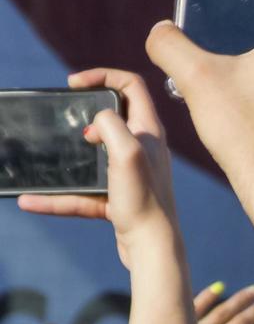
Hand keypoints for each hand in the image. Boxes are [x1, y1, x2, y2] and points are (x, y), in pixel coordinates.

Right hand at [19, 69, 178, 266]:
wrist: (152, 248)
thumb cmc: (144, 199)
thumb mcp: (128, 152)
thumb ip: (112, 124)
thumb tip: (97, 118)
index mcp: (149, 131)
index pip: (132, 86)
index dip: (103, 76)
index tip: (73, 83)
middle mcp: (143, 148)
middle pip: (112, 118)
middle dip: (84, 113)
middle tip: (61, 116)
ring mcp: (130, 174)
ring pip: (91, 158)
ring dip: (66, 159)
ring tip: (41, 157)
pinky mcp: (118, 199)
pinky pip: (81, 194)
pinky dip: (57, 197)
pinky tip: (30, 201)